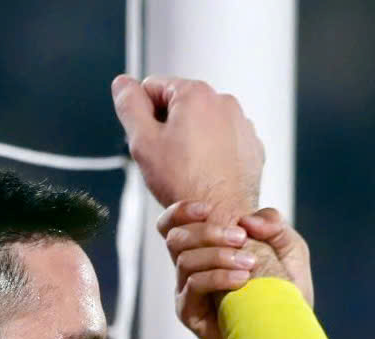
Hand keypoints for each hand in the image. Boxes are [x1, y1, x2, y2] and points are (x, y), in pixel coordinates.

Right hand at [111, 75, 262, 218]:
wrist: (223, 217)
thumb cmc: (186, 185)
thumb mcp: (143, 142)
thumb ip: (128, 106)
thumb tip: (123, 84)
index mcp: (195, 93)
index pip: (153, 87)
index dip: (143, 114)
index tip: (150, 139)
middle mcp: (224, 102)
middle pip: (180, 104)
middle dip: (169, 127)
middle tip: (167, 158)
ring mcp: (242, 124)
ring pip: (203, 123)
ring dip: (192, 139)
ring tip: (188, 168)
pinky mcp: (252, 146)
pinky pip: (224, 141)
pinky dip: (213, 152)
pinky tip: (206, 173)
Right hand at [159, 202, 312, 338]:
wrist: (285, 333)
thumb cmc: (284, 291)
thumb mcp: (288, 251)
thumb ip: (274, 225)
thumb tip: (248, 219)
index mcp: (204, 249)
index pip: (172, 224)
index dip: (181, 211)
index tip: (208, 208)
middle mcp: (190, 268)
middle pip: (176, 237)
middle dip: (207, 232)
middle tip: (241, 238)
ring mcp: (187, 291)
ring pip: (184, 260)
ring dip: (217, 255)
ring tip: (249, 263)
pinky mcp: (190, 313)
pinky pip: (193, 286)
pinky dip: (217, 277)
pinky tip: (242, 280)